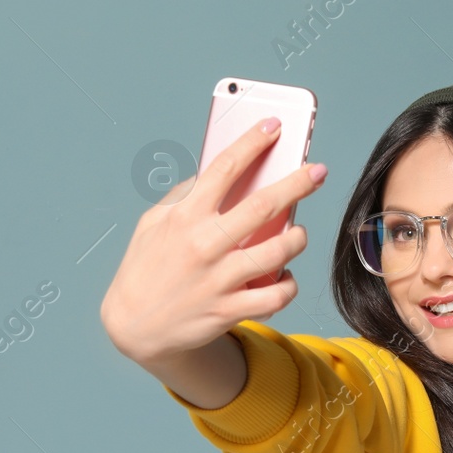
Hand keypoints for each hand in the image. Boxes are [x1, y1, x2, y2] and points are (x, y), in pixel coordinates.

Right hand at [101, 117, 326, 367]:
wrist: (135, 327)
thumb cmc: (146, 268)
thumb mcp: (153, 223)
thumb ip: (183, 196)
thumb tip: (216, 174)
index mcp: (185, 217)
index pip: (224, 167)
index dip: (252, 142)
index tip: (274, 125)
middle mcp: (203, 245)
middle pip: (263, 205)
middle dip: (297, 183)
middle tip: (317, 171)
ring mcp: (218, 279)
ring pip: (278, 251)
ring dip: (298, 238)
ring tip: (299, 233)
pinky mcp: (229, 309)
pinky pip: (276, 295)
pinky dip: (288, 284)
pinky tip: (284, 276)